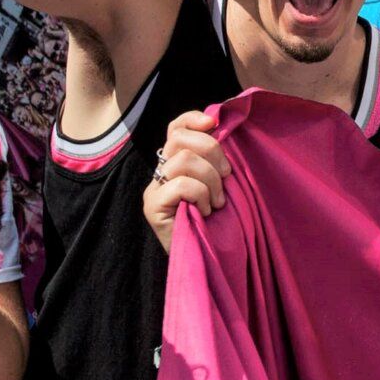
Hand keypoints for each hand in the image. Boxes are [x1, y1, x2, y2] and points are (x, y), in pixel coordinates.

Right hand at [142, 110, 228, 251]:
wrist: (207, 259)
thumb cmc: (219, 222)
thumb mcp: (221, 185)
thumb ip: (217, 161)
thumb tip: (222, 129)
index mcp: (176, 163)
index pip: (176, 128)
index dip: (193, 119)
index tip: (214, 123)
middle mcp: (160, 172)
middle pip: (181, 139)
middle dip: (213, 152)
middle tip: (227, 178)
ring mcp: (154, 189)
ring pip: (183, 160)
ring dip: (211, 180)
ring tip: (218, 203)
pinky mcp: (152, 206)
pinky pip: (181, 184)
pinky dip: (201, 195)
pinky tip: (206, 212)